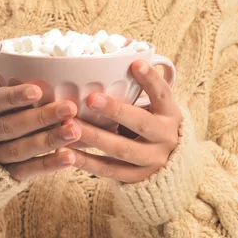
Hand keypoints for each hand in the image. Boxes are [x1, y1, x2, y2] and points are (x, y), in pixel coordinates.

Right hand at [0, 84, 80, 180]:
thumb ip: (9, 89)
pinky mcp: (2, 176)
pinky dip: (47, 165)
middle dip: (40, 117)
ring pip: (18, 150)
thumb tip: (51, 70)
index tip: (37, 90)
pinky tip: (69, 157)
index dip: (13, 97)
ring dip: (48, 140)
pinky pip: (24, 171)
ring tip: (74, 131)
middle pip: (8, 127)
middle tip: (69, 108)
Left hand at [64, 59, 181, 182]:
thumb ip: (139, 92)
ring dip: (94, 136)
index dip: (150, 79)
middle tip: (90, 98)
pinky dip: (87, 162)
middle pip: (140, 122)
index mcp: (170, 115)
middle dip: (115, 110)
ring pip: (121, 149)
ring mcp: (152, 160)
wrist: (172, 171)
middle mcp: (165, 137)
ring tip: (70, 125)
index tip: (134, 63)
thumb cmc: (153, 127)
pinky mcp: (137, 178)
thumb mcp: (156, 110)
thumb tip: (116, 58)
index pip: (163, 94)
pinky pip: (109, 171)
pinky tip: (66, 152)